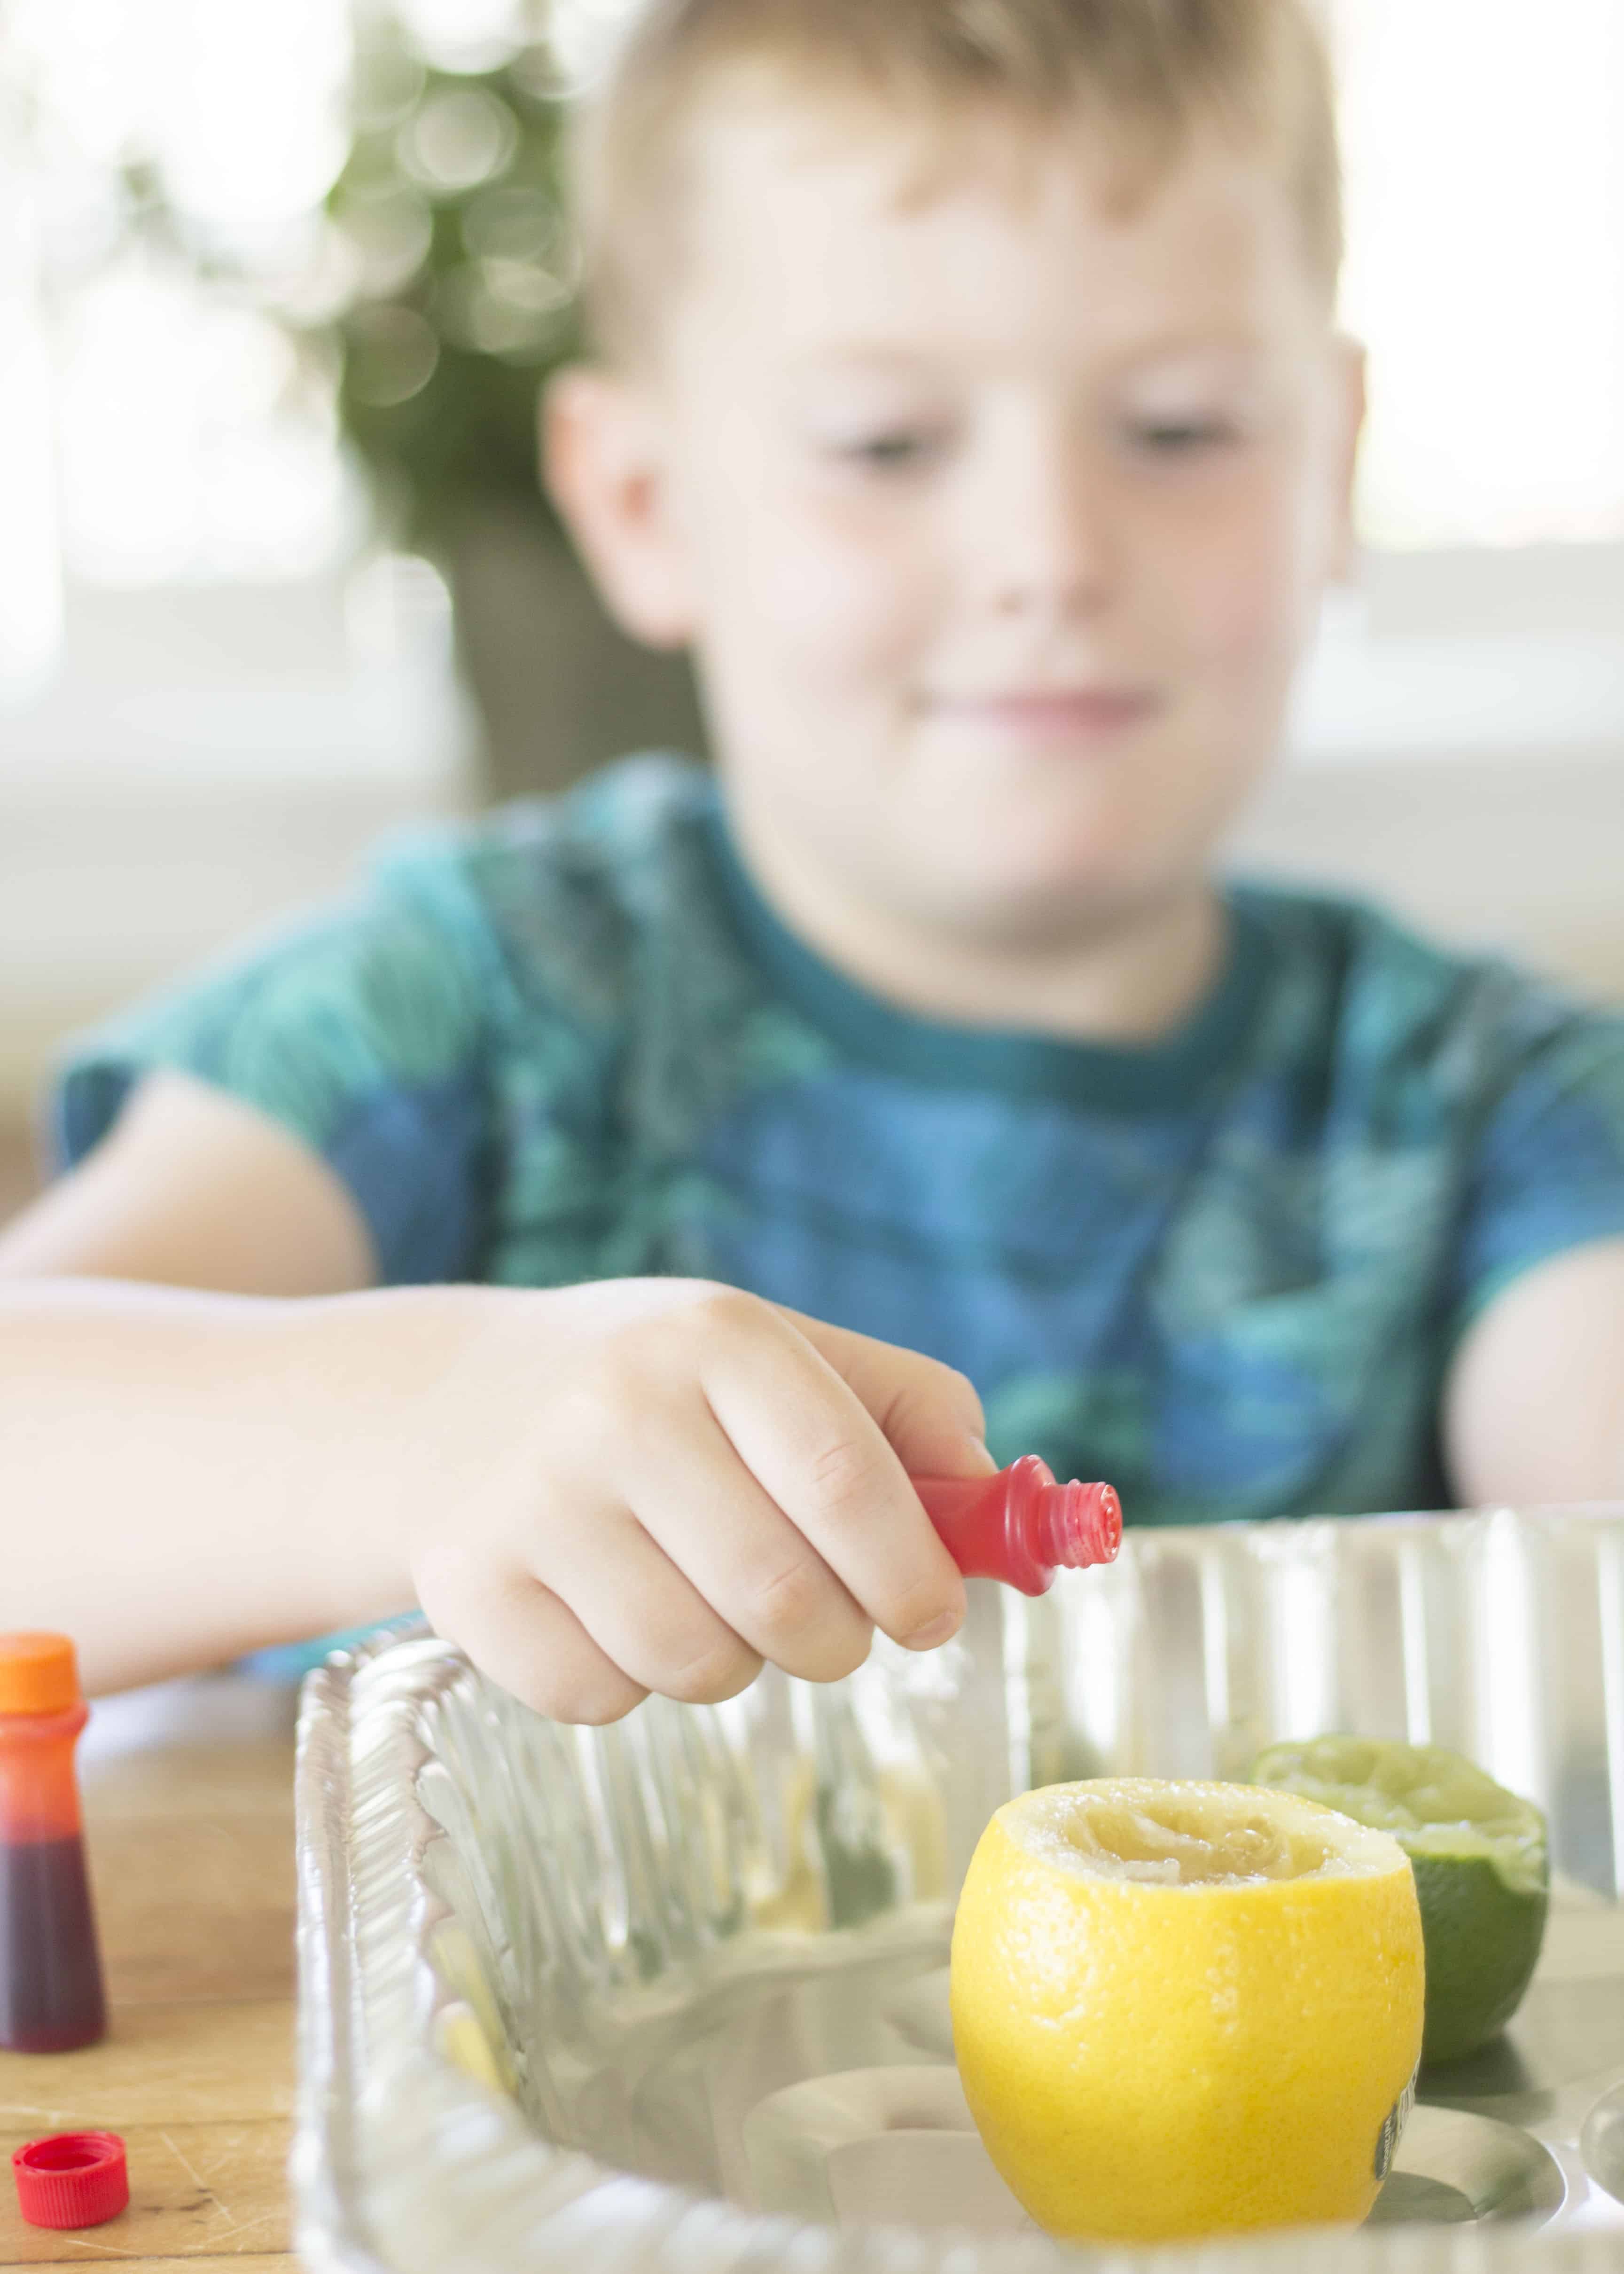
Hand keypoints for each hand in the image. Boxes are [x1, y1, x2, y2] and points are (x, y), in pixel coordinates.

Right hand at [400, 1279, 992, 1722]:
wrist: (449, 1402)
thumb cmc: (658, 1386)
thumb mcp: (778, 1353)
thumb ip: (909, 1413)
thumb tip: (1007, 1520)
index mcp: (716, 1338)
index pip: (846, 1482)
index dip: (911, 1573)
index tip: (932, 1617)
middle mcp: (617, 1408)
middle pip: (783, 1598)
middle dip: (836, 1640)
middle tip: (830, 1626)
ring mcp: (533, 1501)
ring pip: (698, 1664)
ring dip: (735, 1664)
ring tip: (710, 1603)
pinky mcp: (470, 1588)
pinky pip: (604, 1700)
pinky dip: (633, 1684)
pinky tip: (612, 1611)